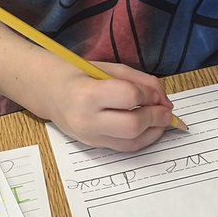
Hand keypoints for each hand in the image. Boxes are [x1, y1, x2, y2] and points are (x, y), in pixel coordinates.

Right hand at [45, 61, 174, 150]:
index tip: (155, 93)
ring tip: (161, 118)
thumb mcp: (109, 68)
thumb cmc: (80, 75)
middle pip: (132, 126)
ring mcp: (90, 137)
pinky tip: (150, 127)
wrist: (51, 94)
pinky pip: (126, 147)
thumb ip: (140, 81)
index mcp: (88, 94)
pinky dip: (143, 138)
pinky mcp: (95, 146)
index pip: (129, 97)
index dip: (150, 95)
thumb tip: (164, 100)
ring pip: (132, 142)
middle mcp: (87, 120)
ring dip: (154, 131)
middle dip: (156, 118)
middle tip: (166, 110)